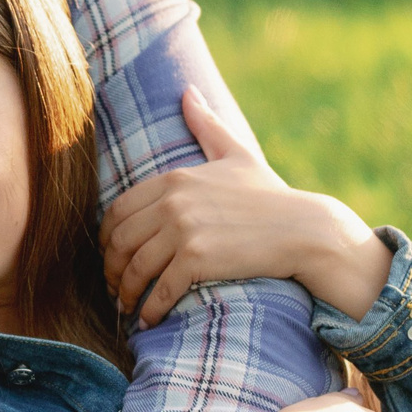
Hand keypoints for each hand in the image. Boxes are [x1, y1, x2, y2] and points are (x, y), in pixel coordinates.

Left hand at [101, 88, 392, 324]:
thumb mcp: (235, 153)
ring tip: (128, 306)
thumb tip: (188, 92)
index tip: (111, 256)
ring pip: (135, 269)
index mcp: (173, 179)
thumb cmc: (270, 194)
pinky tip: (148, 319)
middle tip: (114, 287)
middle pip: (119, 242)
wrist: (304, 229)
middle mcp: (173, 202)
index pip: (117, 212)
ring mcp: (184, 231)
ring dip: (126, 293)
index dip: (106, 239)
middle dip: (111, 269)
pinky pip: (160, 290)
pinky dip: (150, 309)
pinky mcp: (198, 260)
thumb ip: (206, 124)